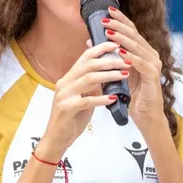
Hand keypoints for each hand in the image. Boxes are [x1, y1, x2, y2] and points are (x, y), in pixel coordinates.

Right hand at [39, 41, 129, 159]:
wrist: (57, 138)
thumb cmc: (71, 117)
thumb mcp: (82, 97)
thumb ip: (91, 85)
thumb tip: (107, 73)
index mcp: (69, 78)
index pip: (85, 57)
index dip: (101, 48)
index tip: (116, 44)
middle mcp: (65, 83)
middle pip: (88, 65)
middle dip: (109, 61)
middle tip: (125, 60)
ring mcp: (64, 96)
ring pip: (88, 79)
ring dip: (109, 76)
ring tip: (124, 75)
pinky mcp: (66, 109)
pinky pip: (86, 101)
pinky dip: (101, 99)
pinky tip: (113, 97)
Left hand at [100, 6, 166, 133]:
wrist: (145, 116)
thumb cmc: (132, 94)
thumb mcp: (116, 72)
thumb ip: (108, 56)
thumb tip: (91, 41)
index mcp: (143, 52)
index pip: (131, 31)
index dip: (120, 20)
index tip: (108, 10)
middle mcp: (151, 55)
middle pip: (134, 35)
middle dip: (118, 26)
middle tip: (105, 19)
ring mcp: (154, 64)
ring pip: (137, 47)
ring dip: (122, 39)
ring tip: (109, 33)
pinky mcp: (153, 76)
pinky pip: (141, 64)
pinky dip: (130, 57)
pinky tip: (120, 52)